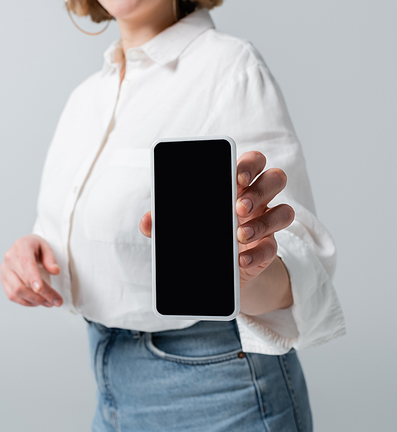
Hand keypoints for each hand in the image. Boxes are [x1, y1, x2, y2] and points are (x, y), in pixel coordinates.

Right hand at [0, 234, 62, 306]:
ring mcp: (5, 270)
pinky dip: (26, 302)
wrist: (24, 247)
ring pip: (16, 291)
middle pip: (23, 281)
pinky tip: (38, 302)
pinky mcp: (3, 280)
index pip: (26, 263)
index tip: (40, 289)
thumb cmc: (36, 247)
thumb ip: (51, 258)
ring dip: (34, 300)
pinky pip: (12, 296)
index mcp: (21, 246)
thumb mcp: (47, 247)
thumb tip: (55, 271)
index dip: (33, 277)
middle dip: (42, 294)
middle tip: (57, 301)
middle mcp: (9, 258)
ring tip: (50, 303)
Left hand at [138, 150, 294, 292]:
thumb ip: (164, 222)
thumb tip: (147, 221)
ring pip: (284, 211)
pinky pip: (274, 247)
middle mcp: (257, 199)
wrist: (213, 269)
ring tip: (239, 234)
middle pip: (275, 179)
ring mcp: (266, 223)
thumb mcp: (181, 227)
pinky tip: (241, 260)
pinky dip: (258, 253)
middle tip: (238, 206)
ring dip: (263, 222)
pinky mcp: (268, 249)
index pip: (253, 162)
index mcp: (237, 184)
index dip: (249, 165)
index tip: (236, 176)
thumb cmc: (200, 233)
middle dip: (260, 189)